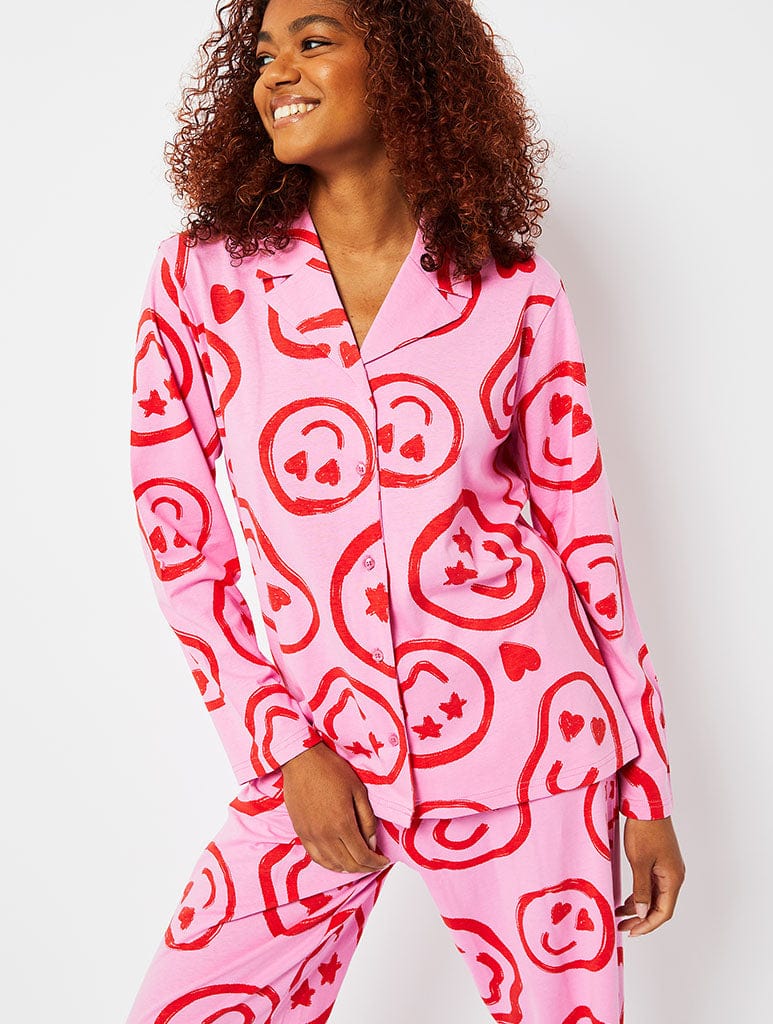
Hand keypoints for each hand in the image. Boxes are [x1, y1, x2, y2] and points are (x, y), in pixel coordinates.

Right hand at [279, 741, 391, 873]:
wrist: (301, 760)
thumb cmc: (331, 770)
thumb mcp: (358, 790)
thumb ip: (367, 819)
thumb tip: (372, 843)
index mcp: (342, 823)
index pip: (362, 855)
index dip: (375, 863)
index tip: (384, 861)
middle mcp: (325, 834)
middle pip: (348, 864)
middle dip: (365, 868)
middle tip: (374, 864)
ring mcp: (310, 835)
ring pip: (331, 864)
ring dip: (348, 868)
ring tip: (359, 864)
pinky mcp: (300, 832)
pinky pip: (315, 857)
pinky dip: (329, 864)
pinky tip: (337, 861)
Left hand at [617, 816, 685, 936]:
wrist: (647, 804)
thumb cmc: (644, 830)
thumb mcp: (639, 862)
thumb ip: (641, 889)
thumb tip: (642, 913)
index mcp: (673, 878)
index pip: (663, 912)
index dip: (647, 925)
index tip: (631, 932)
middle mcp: (674, 876)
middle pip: (660, 906)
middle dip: (642, 918)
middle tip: (622, 926)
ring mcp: (668, 868)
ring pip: (655, 896)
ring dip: (640, 906)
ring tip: (620, 913)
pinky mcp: (661, 861)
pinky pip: (652, 884)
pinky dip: (641, 893)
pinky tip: (627, 898)